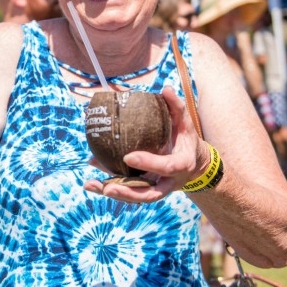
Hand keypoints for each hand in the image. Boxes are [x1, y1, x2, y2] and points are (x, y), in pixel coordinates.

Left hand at [83, 87, 209, 202]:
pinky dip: (111, 187)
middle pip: (150, 194)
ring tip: (91, 185)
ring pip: (136, 197)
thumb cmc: (187, 141)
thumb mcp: (186, 124)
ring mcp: (158, 189)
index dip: (149, 163)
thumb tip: (165, 89)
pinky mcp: (147, 191)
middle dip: (128, 192)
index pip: (166, 166)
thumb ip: (176, 108)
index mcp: (181, 165)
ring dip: (114, 193)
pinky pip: (129, 192)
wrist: (195, 165)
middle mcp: (169, 182)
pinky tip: (91, 183)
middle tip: (108, 187)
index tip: (128, 157)